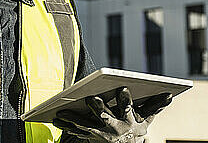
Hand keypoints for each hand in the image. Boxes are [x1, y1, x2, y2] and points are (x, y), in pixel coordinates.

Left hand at [53, 87, 171, 141]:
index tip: (123, 88)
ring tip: (60, 112)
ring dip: (73, 119)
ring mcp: (100, 133)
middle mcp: (114, 128)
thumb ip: (155, 105)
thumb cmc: (135, 128)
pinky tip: (54, 119)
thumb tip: (169, 93)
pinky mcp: (89, 136)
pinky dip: (65, 126)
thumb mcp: (146, 119)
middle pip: (105, 117)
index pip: (128, 108)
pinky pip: (75, 131)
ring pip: (85, 125)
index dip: (127, 99)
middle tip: (91, 98)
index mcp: (128, 121)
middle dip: (98, 108)